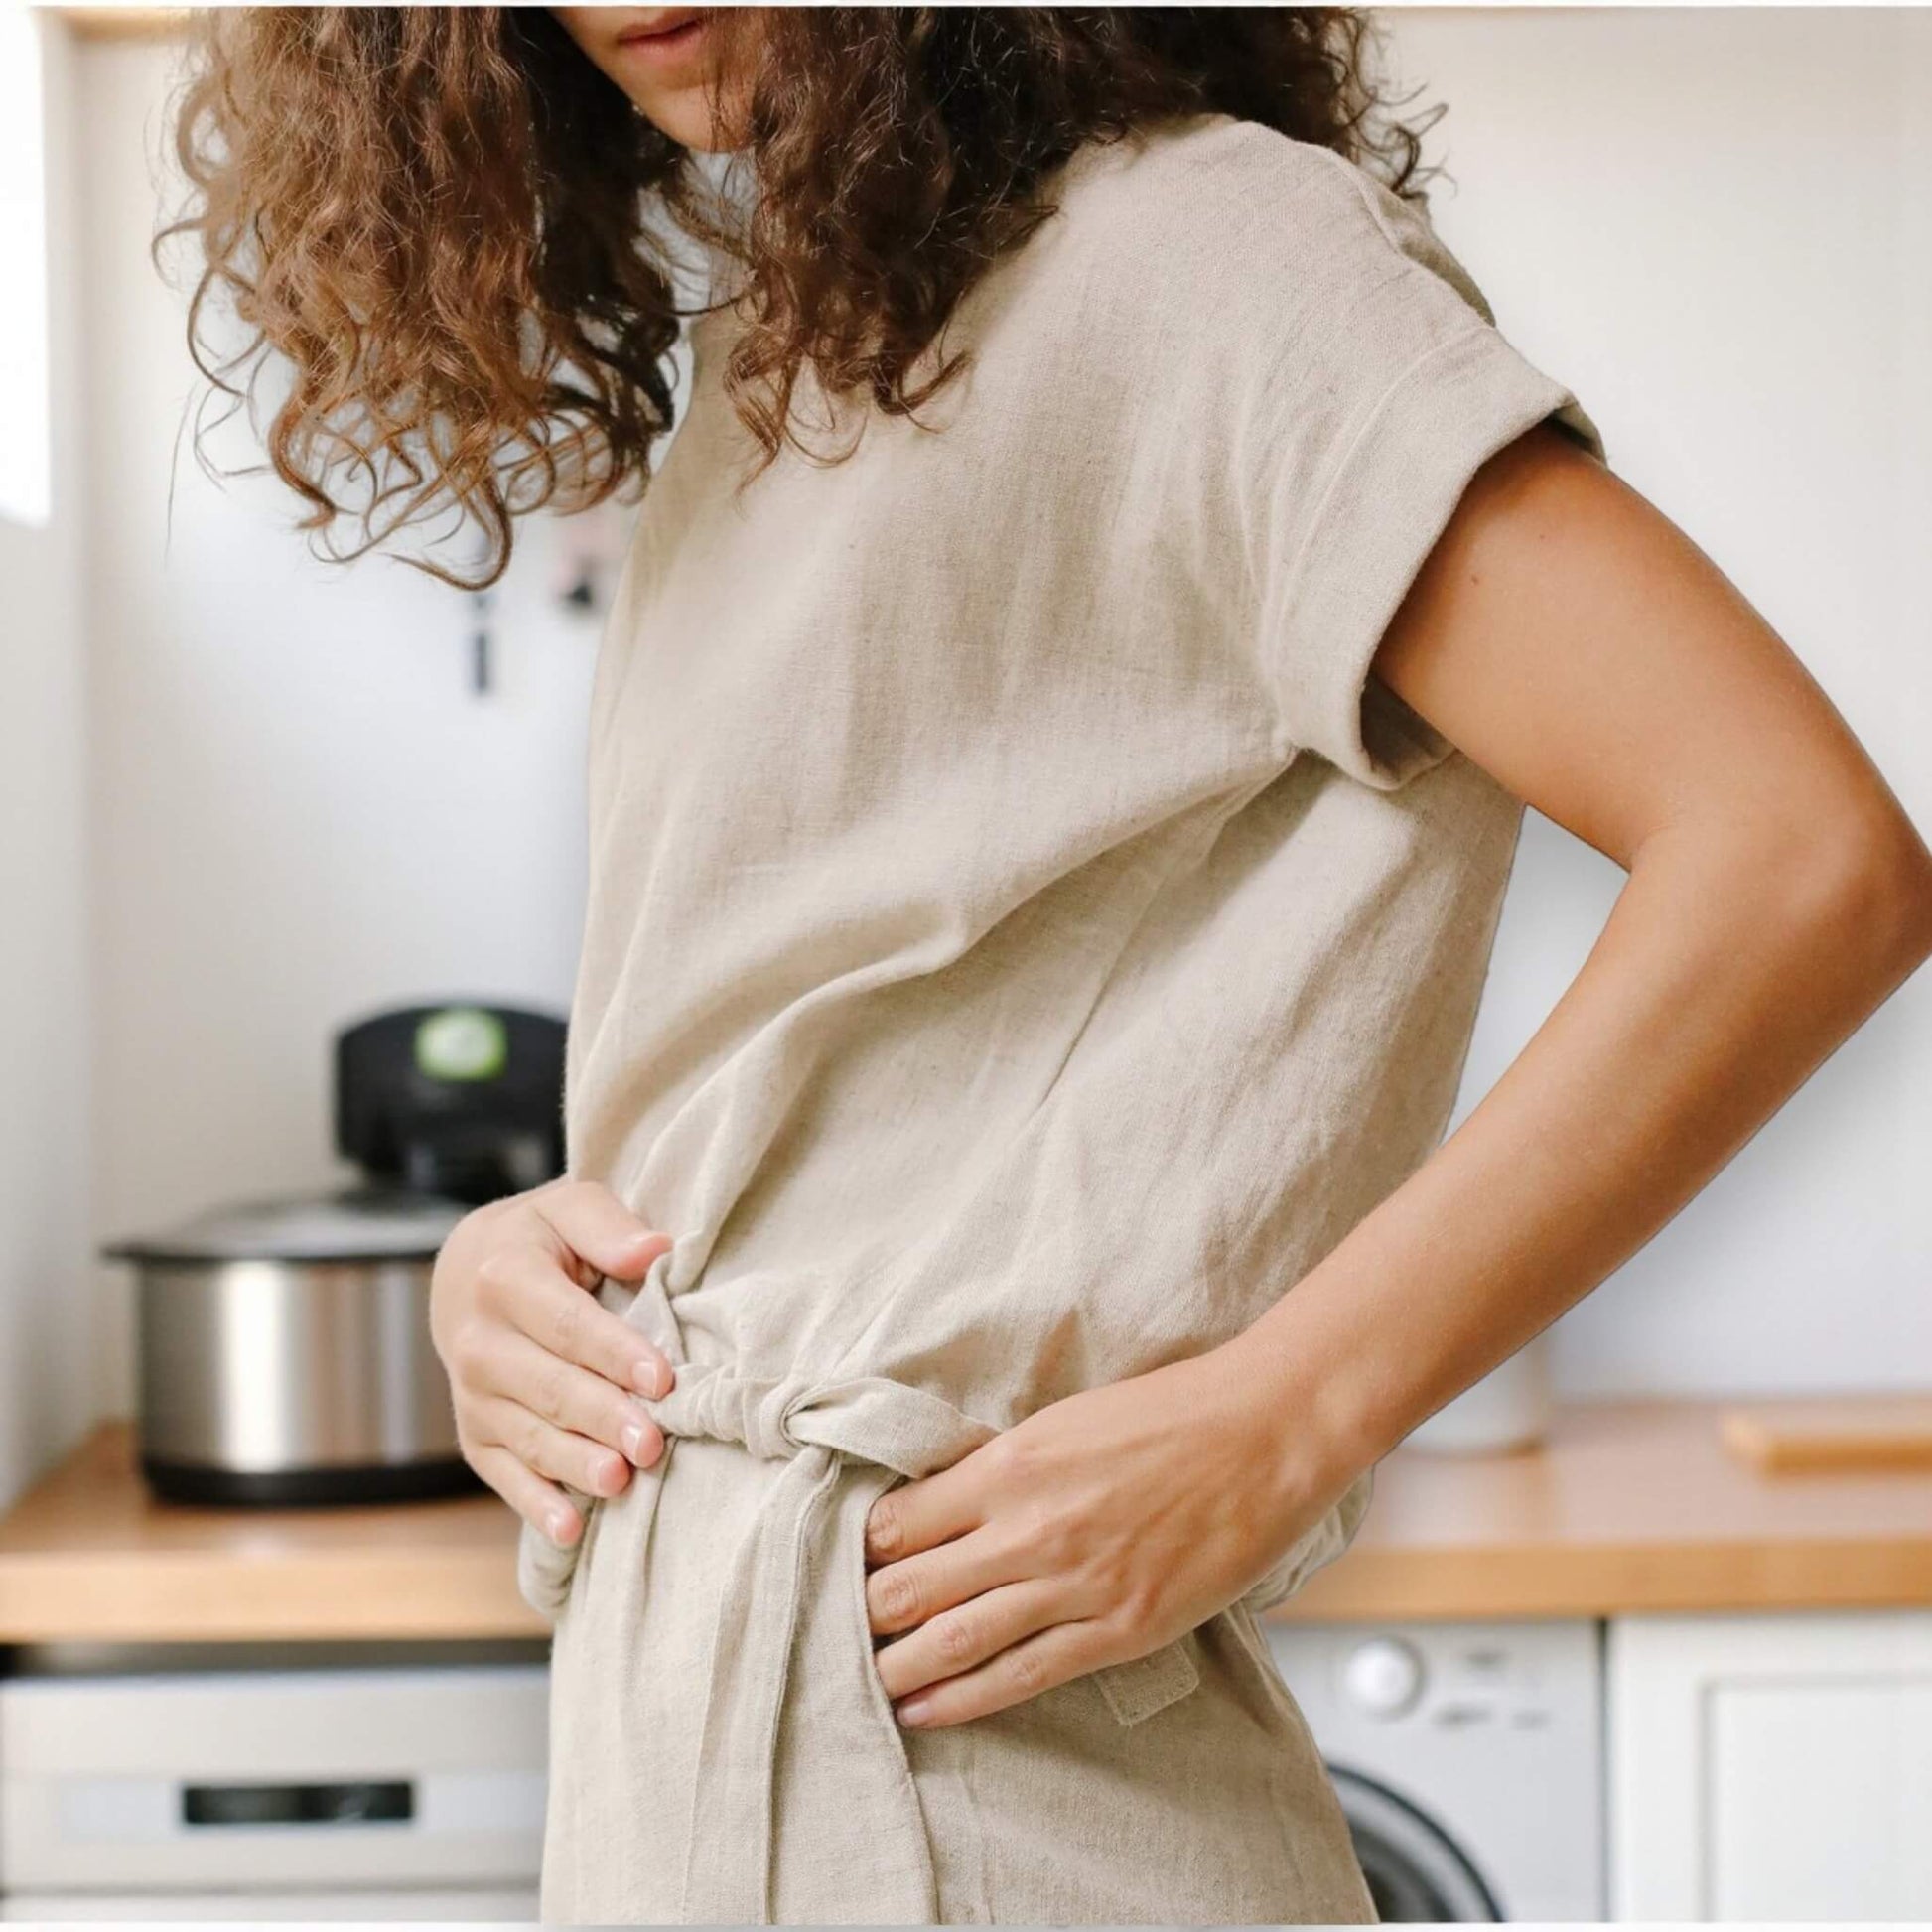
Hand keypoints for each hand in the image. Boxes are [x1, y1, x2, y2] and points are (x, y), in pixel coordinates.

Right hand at [429, 1177, 678, 1544]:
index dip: (615, 1354)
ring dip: (575, 1464)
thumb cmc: (538, 1240)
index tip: (662, 1378)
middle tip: (652, 1443)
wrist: (465, 1272)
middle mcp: (477, 1341)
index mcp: (504, 1277)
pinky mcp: (474, 1434)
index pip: (567, 1324)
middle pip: (549, 1387)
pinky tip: (570, 1529)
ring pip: (529, 1436)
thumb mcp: (568, 1207)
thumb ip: (608, 1225)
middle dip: (603, 1418)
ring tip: (620, 1482)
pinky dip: (535, 1503)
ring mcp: (471, 1394)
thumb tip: (655, 1250)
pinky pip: (503, 1474)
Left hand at [862, 1343, 1347, 1728]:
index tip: (852, 1565)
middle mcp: (1029, 1528)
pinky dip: (963, 1698)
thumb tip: (943, 1501)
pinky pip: (1022, 1675)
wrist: (1263, 1434)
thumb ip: (1000, 1465)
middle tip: (842, 1631)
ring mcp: (1074, 1584)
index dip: (863, 1550)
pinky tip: (926, 1710)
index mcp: (1010, 1464)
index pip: (899, 1521)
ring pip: (953, 1640)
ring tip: (863, 1684)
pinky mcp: (1118, 1629)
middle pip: (909, 1588)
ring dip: (896, 1668)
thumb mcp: (1063, 1419)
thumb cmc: (1169, 1413)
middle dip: (866, 1615)